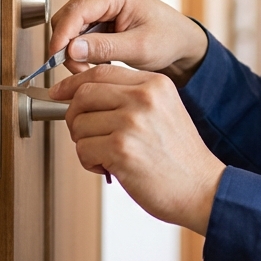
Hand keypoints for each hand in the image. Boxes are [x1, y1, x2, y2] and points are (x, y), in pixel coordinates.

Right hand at [49, 0, 208, 85]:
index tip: (56, 61)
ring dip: (75, 49)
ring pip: (67, 26)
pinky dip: (81, 47)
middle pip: (66, 19)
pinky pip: (75, 30)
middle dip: (69, 48)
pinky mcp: (95, 9)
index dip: (61, 38)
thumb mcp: (139, 47)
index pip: (74, 12)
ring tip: (98, 65)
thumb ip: (105, 48)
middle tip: (85, 71)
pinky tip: (99, 57)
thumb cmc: (167, 38)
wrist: (179, 40)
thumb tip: (71, 49)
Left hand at [51, 64, 225, 234]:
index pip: (100, 72)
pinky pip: (83, 149)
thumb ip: (130, 97)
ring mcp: (132, 122)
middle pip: (83, 94)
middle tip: (86, 135)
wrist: (202, 188)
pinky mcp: (121, 149)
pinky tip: (111, 167)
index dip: (72, 84)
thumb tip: (82, 96)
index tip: (58, 94)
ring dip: (85, 145)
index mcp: (155, 83)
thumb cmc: (180, 157)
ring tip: (108, 156)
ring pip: (79, 124)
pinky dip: (90, 163)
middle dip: (75, 117)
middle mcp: (144, 97)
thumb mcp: (163, 112)